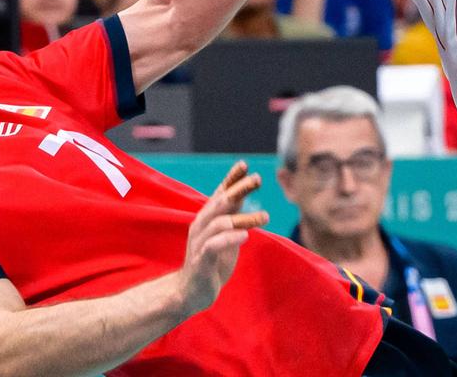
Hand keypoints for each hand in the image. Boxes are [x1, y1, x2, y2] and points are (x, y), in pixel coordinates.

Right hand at [176, 159, 267, 313]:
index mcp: (208, 219)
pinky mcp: (200, 261)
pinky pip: (213, 245)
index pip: (219, 193)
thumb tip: (244, 193)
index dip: (231, 178)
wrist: (190, 292)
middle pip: (219, 202)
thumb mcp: (225, 235)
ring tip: (265, 217)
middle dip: (239, 188)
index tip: (244, 165)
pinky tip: (244, 236)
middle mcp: (201, 226)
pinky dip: (229, 238)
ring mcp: (199, 243)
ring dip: (243, 218)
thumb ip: (232, 216)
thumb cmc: (211, 261)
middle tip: (258, 179)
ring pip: (220, 223)